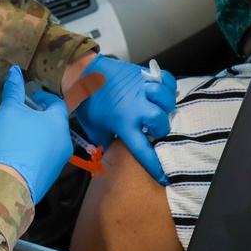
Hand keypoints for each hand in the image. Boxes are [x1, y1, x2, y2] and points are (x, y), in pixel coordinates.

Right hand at [0, 66, 71, 203]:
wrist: (10, 182)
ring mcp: (60, 161)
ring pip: (51, 141)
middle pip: (55, 123)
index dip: (45, 98)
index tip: (32, 98)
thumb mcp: (8, 110)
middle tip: (23, 114)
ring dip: (39, 134)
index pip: (58, 103)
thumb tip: (15, 71)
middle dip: (40, 117)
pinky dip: (36, 151)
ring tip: (20, 134)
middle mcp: (64, 141)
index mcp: (58, 122)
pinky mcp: (51, 176)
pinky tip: (20, 153)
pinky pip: (46, 157)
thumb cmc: (11, 140)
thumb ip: (13, 90)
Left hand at [73, 54, 176, 184]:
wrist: (82, 74)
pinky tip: (161, 92)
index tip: (163, 176)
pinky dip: (168, 85)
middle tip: (152, 128)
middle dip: (160, 129)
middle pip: (161, 123)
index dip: (154, 165)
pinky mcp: (143, 75)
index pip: (143, 149)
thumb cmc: (88, 103)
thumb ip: (107, 143)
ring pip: (167, 100)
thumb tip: (114, 156)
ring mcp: (142, 89)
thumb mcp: (94, 128)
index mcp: (124, 123)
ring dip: (164, 106)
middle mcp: (137, 107)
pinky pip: (166, 79)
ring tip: (157, 108)